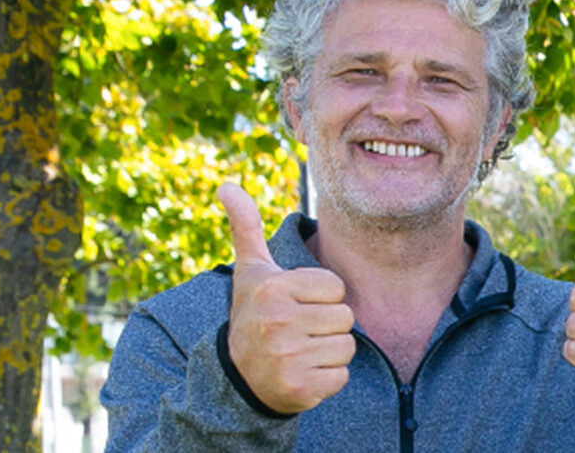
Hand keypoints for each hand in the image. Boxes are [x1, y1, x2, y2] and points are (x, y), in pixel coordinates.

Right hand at [220, 184, 355, 413]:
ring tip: (300, 351)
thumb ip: (246, 227)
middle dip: (327, 325)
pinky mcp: (300, 388)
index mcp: (272, 288)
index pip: (336, 287)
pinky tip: (301, 374)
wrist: (236, 377)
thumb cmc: (253, 315)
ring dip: (329, 352)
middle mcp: (277, 321)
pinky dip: (327, 379)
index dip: (321, 297)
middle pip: (345, 317)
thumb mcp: (250, 272)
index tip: (294, 305)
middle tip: (298, 331)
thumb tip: (227, 185)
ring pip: (347, 347)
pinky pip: (341, 377)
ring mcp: (287, 357)